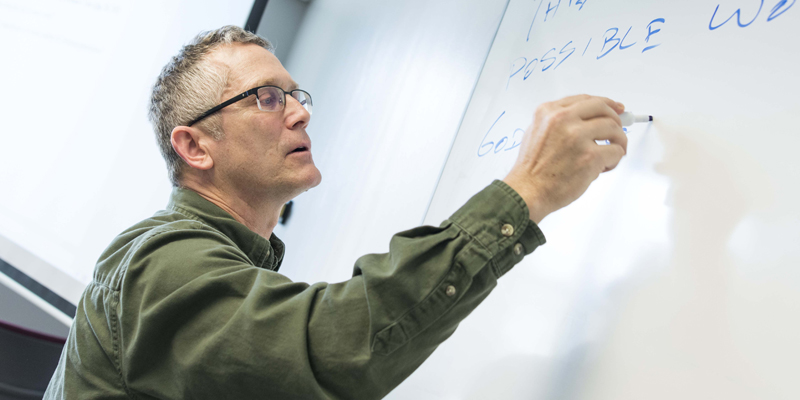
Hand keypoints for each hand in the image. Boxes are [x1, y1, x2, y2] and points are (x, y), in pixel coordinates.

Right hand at [502, 94, 627, 223]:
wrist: (527, 192)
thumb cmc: (531, 169)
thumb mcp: (535, 132)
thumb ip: (558, 122)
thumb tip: (586, 120)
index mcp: (549, 112)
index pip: (585, 100)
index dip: (606, 103)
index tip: (616, 108)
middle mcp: (563, 119)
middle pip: (603, 109)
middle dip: (616, 120)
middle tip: (617, 132)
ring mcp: (577, 137)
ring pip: (613, 129)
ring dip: (618, 141)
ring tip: (612, 153)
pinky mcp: (590, 156)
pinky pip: (615, 151)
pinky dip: (615, 159)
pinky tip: (604, 167)